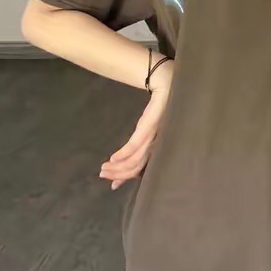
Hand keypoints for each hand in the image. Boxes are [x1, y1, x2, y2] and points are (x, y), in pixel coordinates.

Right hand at [99, 65, 170, 190]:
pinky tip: (113, 159)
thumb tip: (125, 155)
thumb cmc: (161, 106)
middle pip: (137, 168)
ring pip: (135, 160)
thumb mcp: (149, 127)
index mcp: (159, 146)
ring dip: (117, 168)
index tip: (113, 185)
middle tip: (103, 176)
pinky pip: (135, 145)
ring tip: (104, 169)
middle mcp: (158, 145)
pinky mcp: (150, 128)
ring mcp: (154, 137)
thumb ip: (140, 141)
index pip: (142, 168)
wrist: (167, 85)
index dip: (126, 177)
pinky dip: (123, 154)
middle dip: (118, 174)